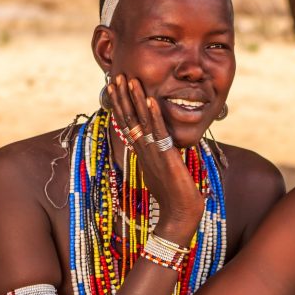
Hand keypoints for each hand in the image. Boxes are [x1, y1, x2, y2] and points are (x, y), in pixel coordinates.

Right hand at [106, 74, 205, 239]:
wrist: (179, 217)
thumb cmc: (174, 197)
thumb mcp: (163, 171)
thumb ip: (160, 157)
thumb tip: (162, 147)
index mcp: (142, 153)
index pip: (128, 123)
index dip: (121, 105)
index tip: (115, 87)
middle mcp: (144, 151)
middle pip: (129, 119)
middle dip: (122, 98)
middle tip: (115, 77)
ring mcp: (153, 154)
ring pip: (140, 122)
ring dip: (135, 100)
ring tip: (130, 80)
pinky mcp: (166, 158)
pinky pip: (158, 133)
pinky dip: (154, 116)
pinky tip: (151, 100)